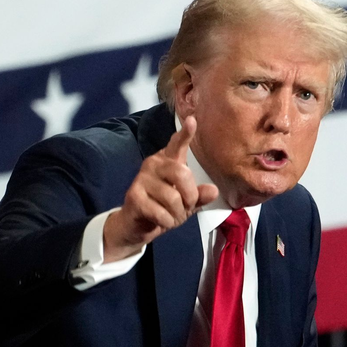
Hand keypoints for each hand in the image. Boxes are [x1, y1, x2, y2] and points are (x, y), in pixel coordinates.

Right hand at [103, 116, 218, 261]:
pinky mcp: (134, 196)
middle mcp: (154, 164)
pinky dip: (167, 222)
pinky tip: (160, 220)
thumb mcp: (188, 203)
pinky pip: (162, 212)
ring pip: (173, 198)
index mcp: (168, 161)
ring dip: (177, 214)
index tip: (192, 120)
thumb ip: (200, 196)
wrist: (138, 226)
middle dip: (190, 196)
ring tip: (170, 215)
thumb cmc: (165, 208)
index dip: (185, 133)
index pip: (177, 144)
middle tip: (186, 206)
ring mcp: (142, 178)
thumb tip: (213, 190)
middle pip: (182, 174)